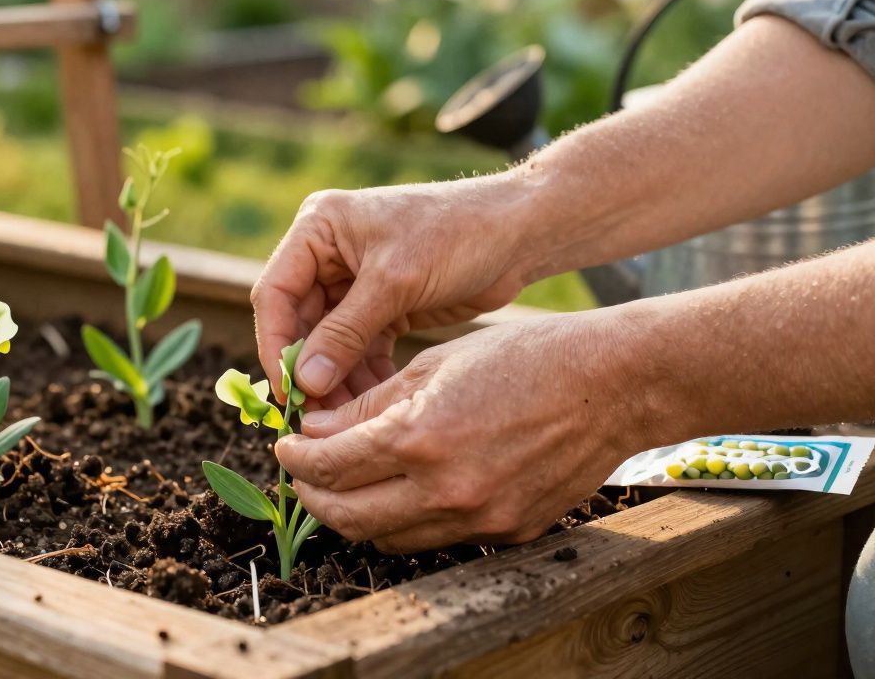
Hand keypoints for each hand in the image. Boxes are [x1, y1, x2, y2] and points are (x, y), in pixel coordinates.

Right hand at [251, 178, 533, 408]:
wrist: (521, 231)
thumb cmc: (457, 233)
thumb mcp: (395, 282)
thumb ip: (345, 332)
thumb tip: (304, 382)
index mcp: (319, 228)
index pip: (275, 292)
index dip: (274, 343)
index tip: (286, 390)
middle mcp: (329, 253)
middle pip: (298, 322)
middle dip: (309, 370)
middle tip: (315, 418)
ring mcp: (354, 281)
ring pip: (328, 342)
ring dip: (336, 380)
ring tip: (345, 422)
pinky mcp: (383, 305)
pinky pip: (359, 348)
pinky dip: (363, 376)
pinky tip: (372, 408)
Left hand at [275, 310, 668, 552]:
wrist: (611, 385)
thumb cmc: (524, 358)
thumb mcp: (433, 364)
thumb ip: (367, 404)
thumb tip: (313, 428)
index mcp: (420, 438)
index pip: (330, 466)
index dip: (296, 459)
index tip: (286, 447)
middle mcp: (446, 489)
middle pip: (348, 517)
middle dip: (313, 495)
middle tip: (303, 472)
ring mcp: (478, 518)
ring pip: (387, 539)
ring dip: (355, 514)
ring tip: (345, 483)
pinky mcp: (506, 533)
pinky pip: (435, 539)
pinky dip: (405, 521)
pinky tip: (400, 490)